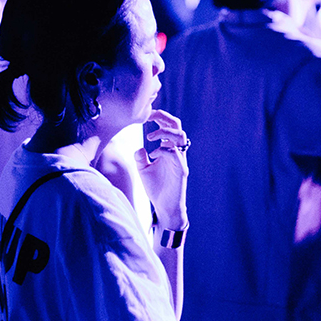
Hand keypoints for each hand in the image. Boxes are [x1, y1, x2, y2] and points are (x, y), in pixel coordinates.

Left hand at [135, 109, 188, 229]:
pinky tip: (152, 155)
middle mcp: (176, 152)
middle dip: (164, 118)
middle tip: (150, 116)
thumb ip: (140, 158)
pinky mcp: (181, 170)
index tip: (147, 114)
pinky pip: (175, 154)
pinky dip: (163, 150)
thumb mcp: (144, 170)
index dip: (160, 117)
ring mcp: (180, 160)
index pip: (169, 126)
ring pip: (180, 136)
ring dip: (165, 132)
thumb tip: (139, 148)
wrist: (164, 206)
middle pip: (177, 126)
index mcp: (169, 149)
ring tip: (150, 136)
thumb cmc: (156, 188)